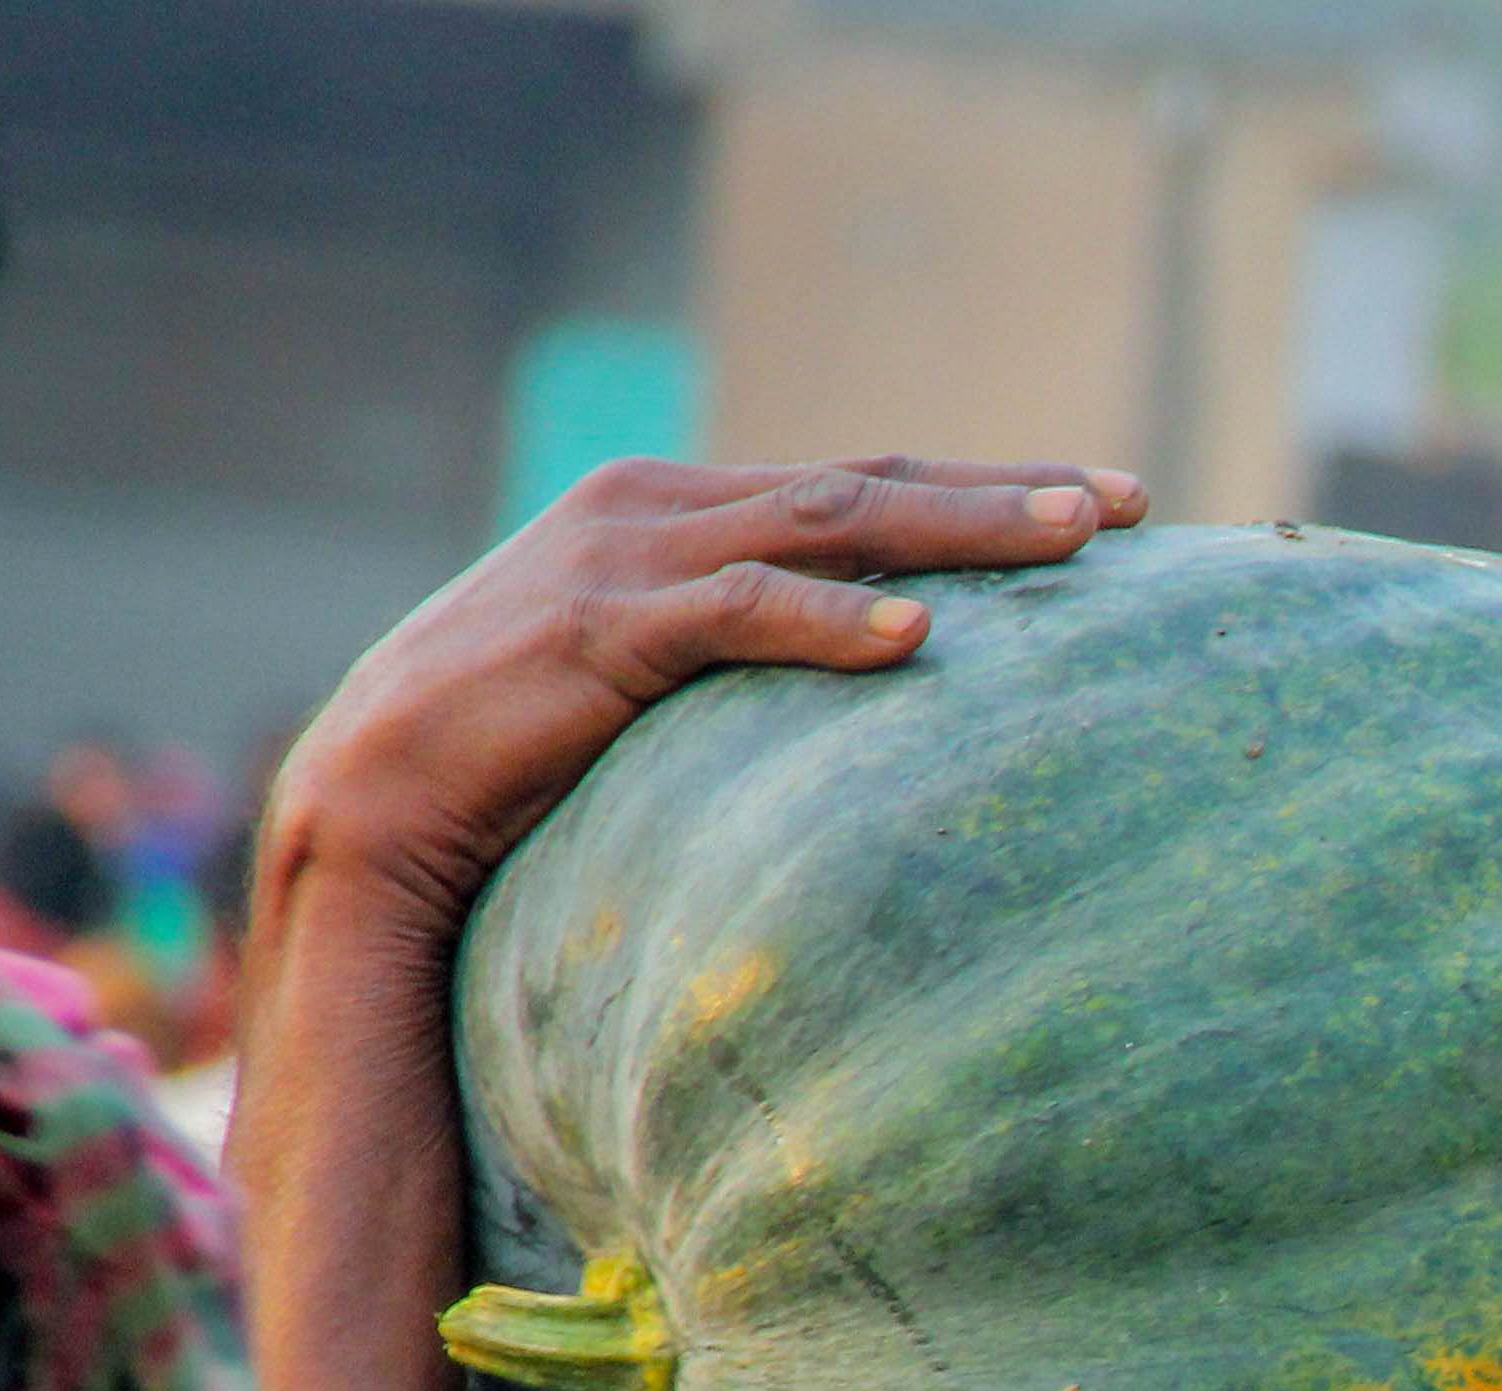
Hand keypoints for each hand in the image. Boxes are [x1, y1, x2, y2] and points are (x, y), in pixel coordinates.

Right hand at [260, 453, 1147, 933]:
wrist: (372, 795)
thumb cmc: (519, 755)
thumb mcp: (654, 684)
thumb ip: (745, 662)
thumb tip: (870, 697)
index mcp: (678, 510)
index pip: (859, 484)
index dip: (982, 492)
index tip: (1102, 507)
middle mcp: (658, 505)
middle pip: (867, 485)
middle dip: (1005, 492)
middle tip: (1129, 506)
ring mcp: (627, 557)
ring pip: (827, 524)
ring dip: (959, 530)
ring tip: (1072, 540)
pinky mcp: (599, 630)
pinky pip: (738, 614)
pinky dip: (831, 619)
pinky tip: (918, 635)